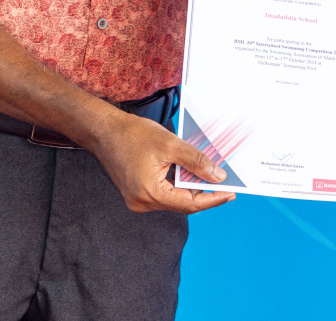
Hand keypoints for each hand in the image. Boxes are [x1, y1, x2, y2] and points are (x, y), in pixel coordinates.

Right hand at [90, 110, 235, 213]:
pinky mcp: (137, 193)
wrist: (104, 131)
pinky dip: (178, 185)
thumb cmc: (133, 135)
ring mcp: (138, 200)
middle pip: (182, 204)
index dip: (213, 199)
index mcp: (150, 193)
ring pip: (173, 199)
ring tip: (209, 175)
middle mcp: (142, 202)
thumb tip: (217, 177)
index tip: (230, 193)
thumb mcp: (170, 144)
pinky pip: (163, 193)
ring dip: (190, 188)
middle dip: (204, 193)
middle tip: (225, 183)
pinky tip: (189, 174)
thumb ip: (195, 162)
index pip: (190, 204)